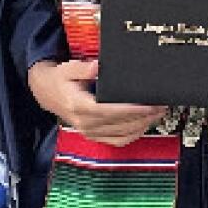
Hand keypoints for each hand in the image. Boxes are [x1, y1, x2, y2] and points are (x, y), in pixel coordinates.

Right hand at [29, 58, 166, 146]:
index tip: (148, 105)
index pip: (109, 111)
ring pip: (121, 134)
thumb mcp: (68, 68)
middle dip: (143, 116)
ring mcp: (89, 132)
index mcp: (79, 106)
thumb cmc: (60, 80)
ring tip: (157, 114)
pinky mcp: (93, 136)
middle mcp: (85, 122)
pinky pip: (117, 141)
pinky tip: (144, 126)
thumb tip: (97, 66)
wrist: (47, 94)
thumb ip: (83, 68)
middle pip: (120, 124)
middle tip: (161, 106)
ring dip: (142, 126)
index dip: (131, 110)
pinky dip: (133, 135)